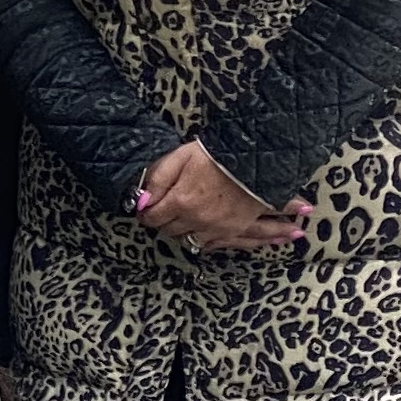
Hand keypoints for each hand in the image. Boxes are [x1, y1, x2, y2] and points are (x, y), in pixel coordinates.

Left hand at [134, 138, 307, 252]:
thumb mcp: (181, 157)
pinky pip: (212, 245)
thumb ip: (158, 178)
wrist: (257, 160)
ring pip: (189, 240)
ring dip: (183, 232)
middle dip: (164, 222)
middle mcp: (197, 220)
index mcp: (181, 201)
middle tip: (164, 212)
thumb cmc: (219, 155)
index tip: (147, 210)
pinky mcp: (233, 230)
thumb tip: (143, 198)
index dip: (146, 213)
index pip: (153, 218)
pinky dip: (204, 241)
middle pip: (170, 231)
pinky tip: (202, 233)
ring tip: (183, 220)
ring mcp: (216, 228)